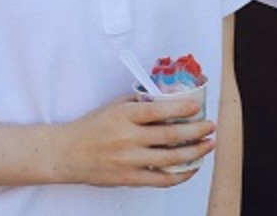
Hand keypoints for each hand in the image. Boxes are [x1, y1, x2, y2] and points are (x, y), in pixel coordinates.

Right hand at [52, 96, 214, 186]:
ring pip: (170, 158)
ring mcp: (129, 160)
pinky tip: (191, 167)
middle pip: (170, 135)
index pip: (158, 110)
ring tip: (207, 145)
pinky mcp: (129, 178)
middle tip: (209, 126)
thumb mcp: (114, 107)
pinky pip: (161, 179)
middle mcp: (127, 138)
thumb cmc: (92, 127)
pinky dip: (179, 174)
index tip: (197, 106)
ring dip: (194, 152)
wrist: (67, 154)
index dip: (181, 108)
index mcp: (124, 116)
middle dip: (196, 130)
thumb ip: (140, 102)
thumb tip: (169, 96)